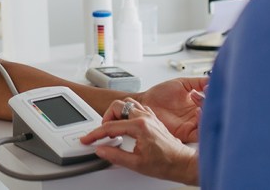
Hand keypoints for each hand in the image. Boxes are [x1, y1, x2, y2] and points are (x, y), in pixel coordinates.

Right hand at [80, 99, 198, 184]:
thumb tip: (101, 150)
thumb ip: (115, 155)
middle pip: (117, 107)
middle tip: (102, 133)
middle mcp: (145, 117)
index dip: (95, 134)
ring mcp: (150, 116)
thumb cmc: (166, 164)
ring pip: (127, 104)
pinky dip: (127, 114)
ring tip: (113, 128)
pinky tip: (126, 125)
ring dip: (116, 114)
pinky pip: (137, 108)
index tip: (87, 139)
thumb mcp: (136, 164)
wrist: (182, 164)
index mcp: (139, 126)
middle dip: (105, 118)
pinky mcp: (153, 119)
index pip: (110, 126)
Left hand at [134, 77, 207, 142]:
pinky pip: (199, 134)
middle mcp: (196, 116)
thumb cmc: (160, 93)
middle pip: (212, 115)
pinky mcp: (185, 133)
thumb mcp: (182, 84)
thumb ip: (198, 82)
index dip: (213, 96)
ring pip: (208, 124)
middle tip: (207, 94)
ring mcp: (191, 125)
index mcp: (197, 104)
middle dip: (213, 105)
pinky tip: (198, 111)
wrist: (146, 101)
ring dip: (208, 114)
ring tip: (202, 103)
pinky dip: (202, 125)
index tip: (209, 87)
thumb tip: (213, 80)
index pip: (212, 103)